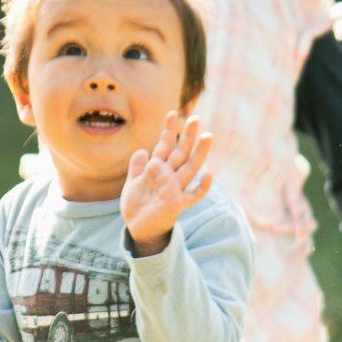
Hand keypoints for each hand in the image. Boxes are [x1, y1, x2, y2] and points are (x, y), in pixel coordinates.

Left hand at [121, 112, 212, 255]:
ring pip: (190, 168)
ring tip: (208, 137)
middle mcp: (169, 176)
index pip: (165, 145)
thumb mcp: (132, 183)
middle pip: (181, 152)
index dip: (169, 130)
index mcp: (158, 168)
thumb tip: (142, 151)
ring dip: (199, 153)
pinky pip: (193, 195)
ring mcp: (175, 189)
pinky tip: (209, 174)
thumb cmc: (137, 205)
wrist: (137, 228)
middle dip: (187, 136)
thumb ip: (136, 167)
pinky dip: (202, 186)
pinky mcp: (177, 204)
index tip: (173, 113)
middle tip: (196, 118)